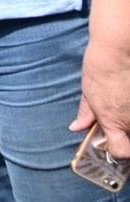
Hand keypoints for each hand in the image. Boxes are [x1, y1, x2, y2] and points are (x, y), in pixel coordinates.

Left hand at [72, 35, 129, 159]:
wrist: (119, 50)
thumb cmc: (100, 69)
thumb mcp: (88, 93)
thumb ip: (85, 114)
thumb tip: (76, 127)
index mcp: (113, 121)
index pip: (121, 152)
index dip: (117, 149)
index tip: (112, 142)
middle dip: (125, 134)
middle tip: (118, 121)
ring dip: (129, 120)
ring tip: (122, 104)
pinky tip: (128, 97)